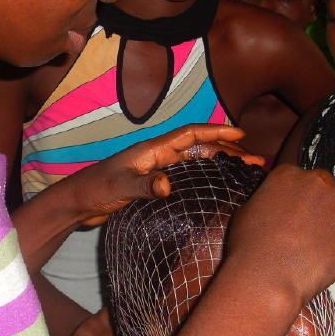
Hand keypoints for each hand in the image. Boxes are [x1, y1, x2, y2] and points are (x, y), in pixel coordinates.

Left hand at [74, 124, 263, 225]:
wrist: (78, 202)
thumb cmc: (96, 190)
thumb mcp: (120, 188)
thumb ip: (144, 185)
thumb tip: (167, 185)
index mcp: (153, 149)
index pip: (191, 134)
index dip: (217, 133)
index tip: (242, 135)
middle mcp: (158, 155)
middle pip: (200, 148)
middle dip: (228, 151)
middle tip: (256, 161)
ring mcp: (157, 169)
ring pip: (196, 162)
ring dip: (220, 164)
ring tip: (245, 173)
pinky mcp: (153, 183)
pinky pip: (187, 175)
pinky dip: (205, 177)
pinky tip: (217, 186)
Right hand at [227, 166, 334, 306]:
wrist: (268, 275)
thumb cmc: (249, 250)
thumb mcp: (248, 214)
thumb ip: (269, 202)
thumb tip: (276, 206)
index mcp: (287, 174)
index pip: (301, 181)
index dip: (301, 201)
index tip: (298, 218)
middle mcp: (316, 178)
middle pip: (327, 188)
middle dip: (324, 207)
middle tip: (316, 234)